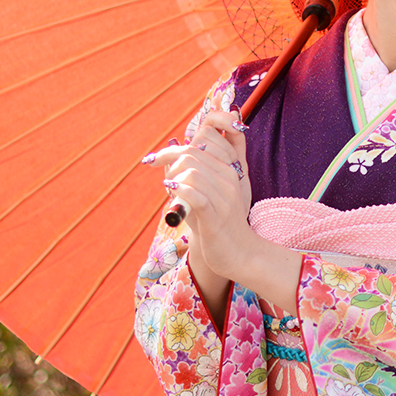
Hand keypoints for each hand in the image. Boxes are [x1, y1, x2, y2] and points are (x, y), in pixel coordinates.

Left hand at [146, 110, 250, 279]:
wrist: (240, 253)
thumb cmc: (218, 223)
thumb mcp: (208, 194)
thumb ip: (193, 174)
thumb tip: (168, 155)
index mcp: (229, 169)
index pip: (202, 142)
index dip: (173, 148)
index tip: (155, 160)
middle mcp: (230, 179)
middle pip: (193, 154)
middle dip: (170, 162)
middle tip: (163, 178)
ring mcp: (225, 198)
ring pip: (193, 173)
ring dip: (173, 179)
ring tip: (169, 190)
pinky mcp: (217, 217)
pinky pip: (196, 196)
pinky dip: (180, 192)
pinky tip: (172, 194)